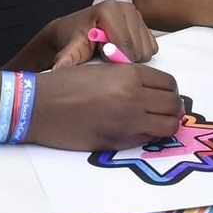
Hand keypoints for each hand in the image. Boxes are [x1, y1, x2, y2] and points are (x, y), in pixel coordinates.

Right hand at [26, 63, 183, 150]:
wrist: (39, 107)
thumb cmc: (66, 84)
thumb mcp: (103, 70)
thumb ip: (130, 77)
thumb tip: (153, 90)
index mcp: (129, 75)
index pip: (169, 83)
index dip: (170, 90)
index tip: (166, 94)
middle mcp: (133, 98)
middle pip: (173, 105)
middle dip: (173, 107)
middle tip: (166, 109)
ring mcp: (128, 122)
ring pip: (168, 126)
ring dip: (167, 124)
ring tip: (157, 121)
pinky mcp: (118, 142)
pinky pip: (148, 139)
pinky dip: (150, 135)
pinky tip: (139, 130)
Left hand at [39, 1, 159, 67]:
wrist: (74, 30)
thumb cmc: (72, 39)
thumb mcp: (69, 50)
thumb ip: (66, 59)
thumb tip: (56, 71)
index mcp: (109, 9)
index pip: (126, 45)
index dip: (116, 59)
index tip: (102, 59)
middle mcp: (125, 7)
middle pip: (138, 48)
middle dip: (123, 58)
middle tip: (105, 55)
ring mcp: (136, 14)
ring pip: (146, 49)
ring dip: (131, 57)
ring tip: (112, 52)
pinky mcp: (143, 22)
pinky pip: (151, 47)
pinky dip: (138, 53)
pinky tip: (121, 49)